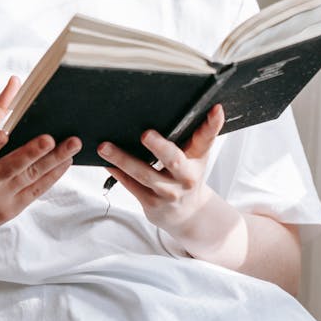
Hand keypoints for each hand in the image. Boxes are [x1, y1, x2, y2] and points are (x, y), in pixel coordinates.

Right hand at [0, 76, 81, 238]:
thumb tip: (16, 81)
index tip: (2, 135)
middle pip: (11, 166)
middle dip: (31, 153)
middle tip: (50, 139)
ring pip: (30, 178)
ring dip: (54, 161)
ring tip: (72, 144)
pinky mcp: (11, 210)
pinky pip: (36, 191)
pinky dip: (52, 175)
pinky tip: (66, 161)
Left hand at [97, 104, 224, 237]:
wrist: (189, 214)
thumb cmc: (187, 175)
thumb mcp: (196, 156)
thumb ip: (198, 135)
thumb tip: (202, 106)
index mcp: (198, 159)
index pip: (207, 139)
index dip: (212, 123)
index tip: (215, 108)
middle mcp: (185, 177)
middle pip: (173, 160)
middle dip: (159, 147)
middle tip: (145, 134)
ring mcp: (168, 192)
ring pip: (143, 174)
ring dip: (122, 159)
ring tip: (105, 147)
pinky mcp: (151, 204)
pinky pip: (131, 185)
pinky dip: (117, 173)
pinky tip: (105, 162)